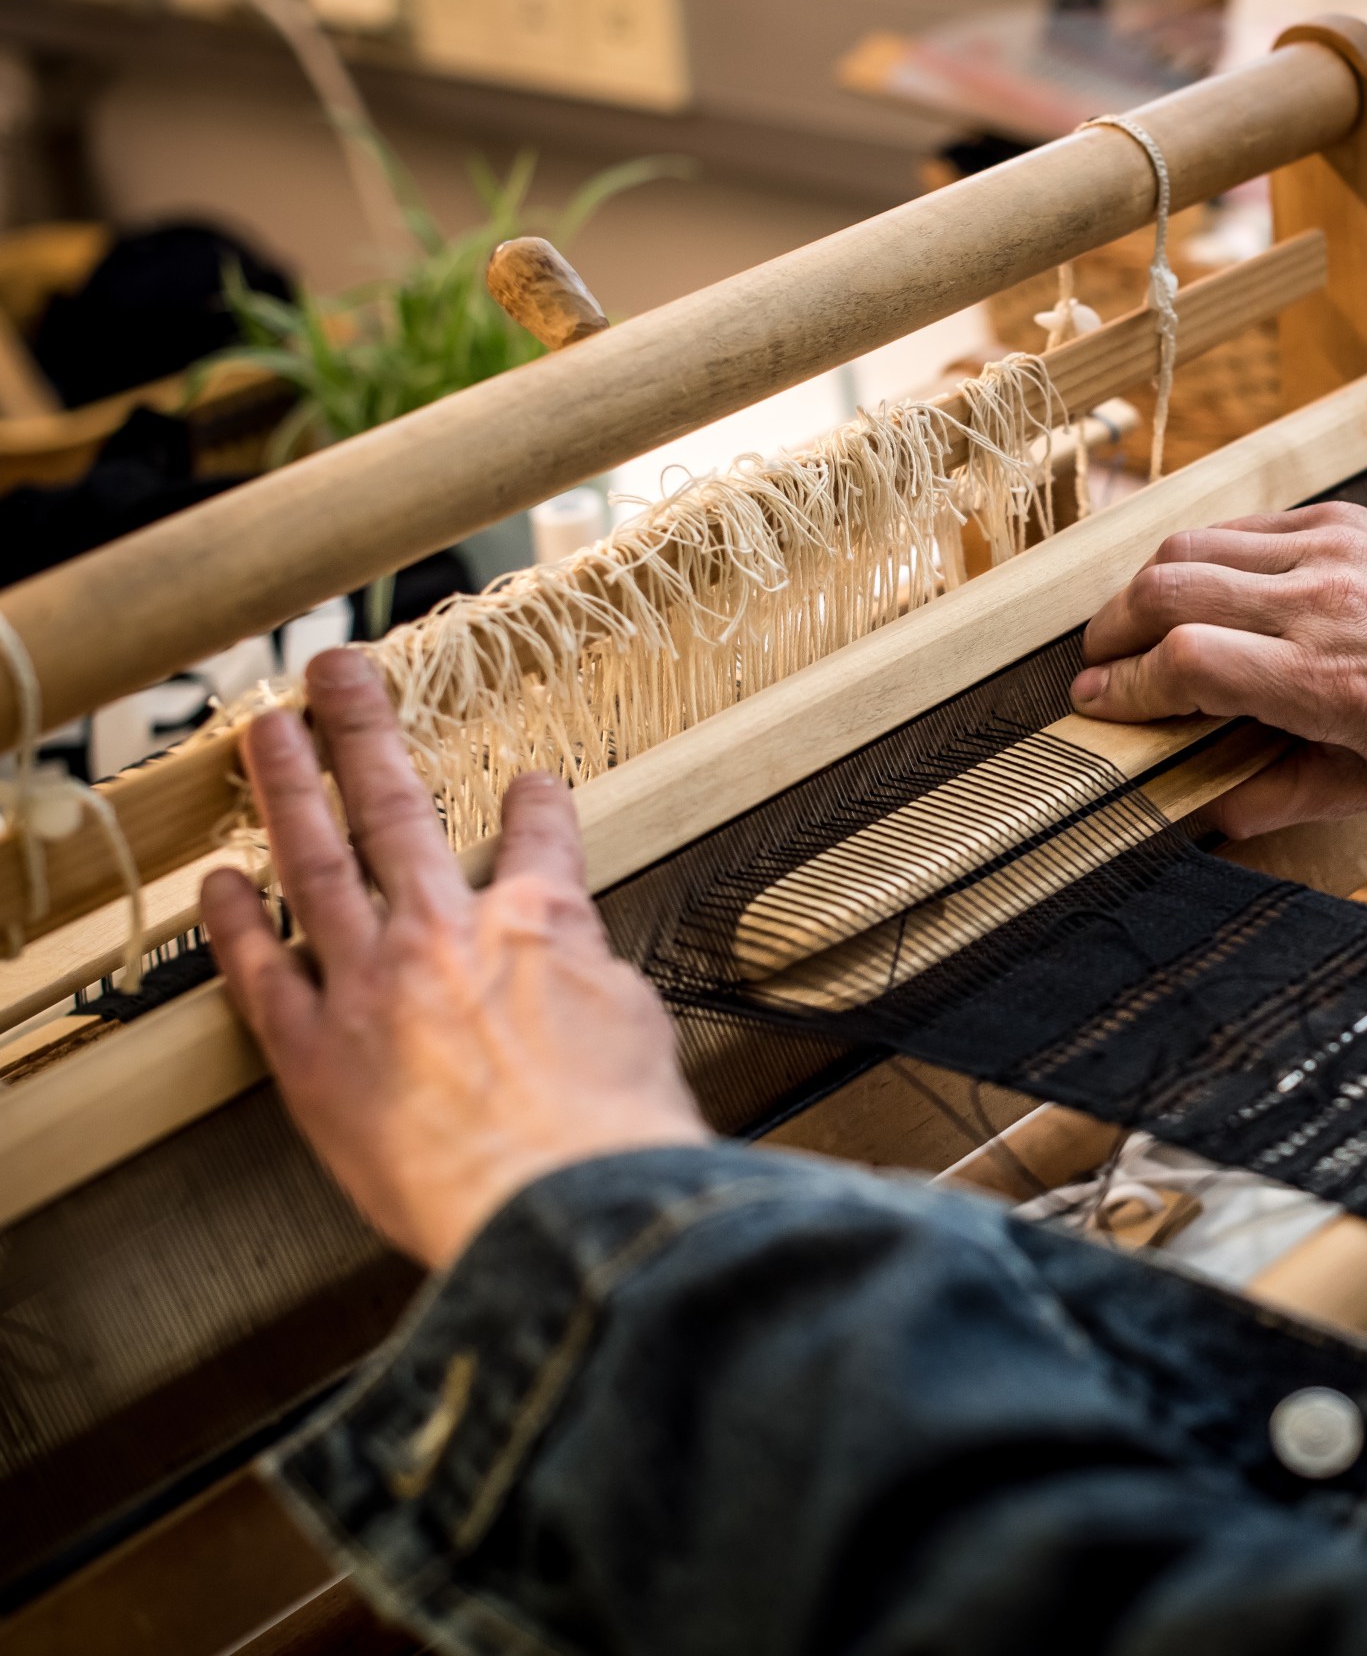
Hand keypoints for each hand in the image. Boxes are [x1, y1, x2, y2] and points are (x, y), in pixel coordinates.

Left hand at [201, 649, 707, 1268]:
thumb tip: (576, 969)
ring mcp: (369, 986)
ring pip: (314, 862)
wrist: (564, 1201)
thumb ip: (590, 979)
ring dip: (286, 787)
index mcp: (540, 923)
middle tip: (335, 674)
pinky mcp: (314, 1054)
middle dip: (364, 731)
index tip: (530, 785)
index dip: (537, 804)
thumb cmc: (613, 1131)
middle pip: (396, 808)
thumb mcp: (637, 1025)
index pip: (539, 837)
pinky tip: (220, 881)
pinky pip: (258, 974)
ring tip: (266, 732)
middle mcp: (445, 933)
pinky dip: (234, 924)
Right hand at [1072, 504, 1366, 837]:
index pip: (1184, 665)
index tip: (1096, 704)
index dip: (1124, 686)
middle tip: (1098, 665)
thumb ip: (1281, 797)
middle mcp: (1319, 605)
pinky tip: (1198, 591)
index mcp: (1326, 681)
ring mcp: (1331, 550)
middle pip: (1167, 592)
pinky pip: (1242, 527)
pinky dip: (1202, 557)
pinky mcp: (1343, 519)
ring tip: (1135, 626)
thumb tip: (1204, 814)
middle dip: (1111, 631)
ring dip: (1145, 588)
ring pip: (1192, 546)